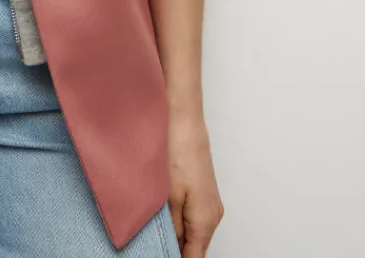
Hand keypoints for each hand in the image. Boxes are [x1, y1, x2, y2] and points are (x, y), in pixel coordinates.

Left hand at [166, 108, 223, 254]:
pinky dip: (180, 221)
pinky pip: (194, 218)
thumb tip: (172, 249)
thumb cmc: (176, 151)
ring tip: (155, 229)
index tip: (157, 254)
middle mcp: (213, 215)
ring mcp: (211, 203)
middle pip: (195, 247)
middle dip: (175, 249)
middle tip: (152, 243)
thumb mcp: (168, 196)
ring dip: (177, 235)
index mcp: (205, 221)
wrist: (184, 120)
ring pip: (194, 232)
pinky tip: (163, 213)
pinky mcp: (204, 193)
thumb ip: (172, 228)